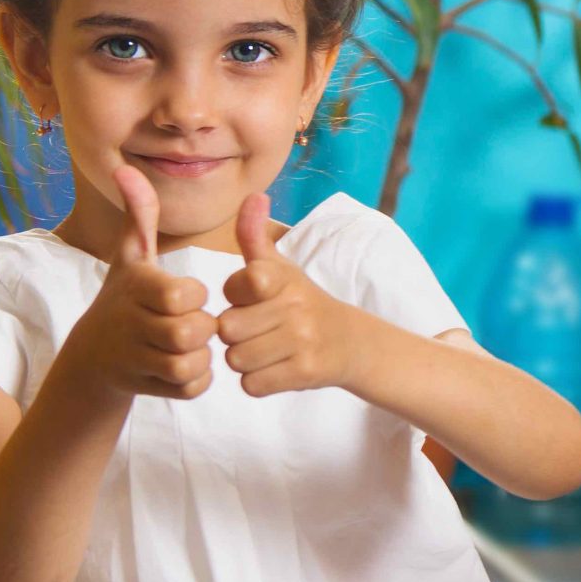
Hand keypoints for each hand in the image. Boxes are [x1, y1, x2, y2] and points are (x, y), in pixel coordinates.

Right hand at [65, 164, 215, 400]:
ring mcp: (136, 359)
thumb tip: (125, 169)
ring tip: (189, 346)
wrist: (94, 356)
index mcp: (135, 287)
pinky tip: (184, 367)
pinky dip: (196, 382)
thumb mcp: (130, 257)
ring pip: (191, 363)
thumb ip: (139, 216)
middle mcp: (130, 323)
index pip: (184, 294)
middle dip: (202, 330)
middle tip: (193, 324)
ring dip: (200, 356)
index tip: (186, 295)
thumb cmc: (124, 298)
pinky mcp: (147, 388)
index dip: (195, 296)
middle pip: (191, 332)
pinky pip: (191, 388)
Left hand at [215, 194, 360, 395]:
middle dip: (236, 335)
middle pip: (227, 329)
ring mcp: (302, 341)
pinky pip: (252, 385)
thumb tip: (252, 196)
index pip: (236, 287)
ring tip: (267, 351)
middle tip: (259, 331)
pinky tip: (276, 369)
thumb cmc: (302, 303)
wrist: (353, 343)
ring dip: (245, 361)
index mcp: (284, 278)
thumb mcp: (281, 268)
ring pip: (236, 359)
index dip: (238, 298)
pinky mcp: (305, 372)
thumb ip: (254, 236)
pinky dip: (259, 382)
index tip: (256, 299)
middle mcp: (295, 307)